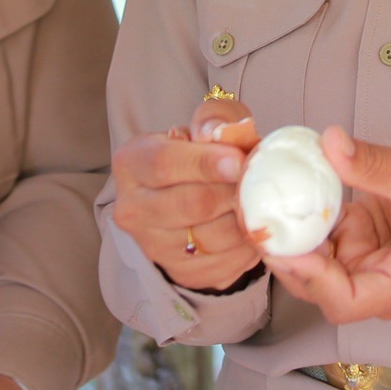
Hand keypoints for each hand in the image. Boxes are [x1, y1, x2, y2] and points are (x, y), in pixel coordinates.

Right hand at [109, 94, 263, 291]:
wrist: (195, 191)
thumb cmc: (203, 150)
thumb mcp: (208, 122)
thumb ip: (214, 117)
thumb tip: (219, 132)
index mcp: (131, 162)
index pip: (163, 164)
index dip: (204, 163)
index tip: (239, 161)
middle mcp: (132, 208)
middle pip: (189, 204)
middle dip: (231, 192)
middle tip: (258, 182)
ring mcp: (152, 245)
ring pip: (210, 237)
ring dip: (243, 220)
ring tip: (259, 202)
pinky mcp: (179, 271)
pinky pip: (223, 263)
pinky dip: (247, 245)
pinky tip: (254, 226)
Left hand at [263, 129, 390, 324]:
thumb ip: (369, 164)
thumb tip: (329, 143)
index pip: (344, 300)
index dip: (310, 278)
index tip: (283, 246)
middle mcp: (383, 282)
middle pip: (321, 287)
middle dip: (289, 257)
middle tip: (258, 221)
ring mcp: (370, 262)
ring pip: (317, 263)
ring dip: (291, 237)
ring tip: (260, 204)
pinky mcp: (363, 240)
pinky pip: (324, 236)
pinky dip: (304, 218)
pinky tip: (282, 194)